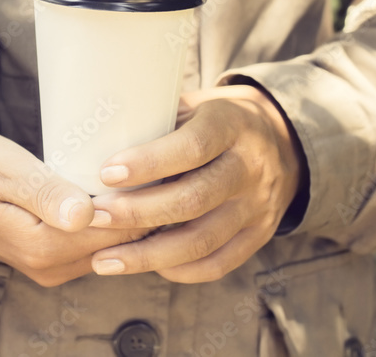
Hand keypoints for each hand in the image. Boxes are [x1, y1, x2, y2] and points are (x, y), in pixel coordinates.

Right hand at [0, 127, 149, 286]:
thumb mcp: (10, 172)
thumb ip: (49, 195)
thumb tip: (87, 216)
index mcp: (43, 248)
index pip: (117, 230)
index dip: (145, 197)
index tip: (162, 162)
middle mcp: (50, 267)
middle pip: (120, 241)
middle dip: (144, 206)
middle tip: (162, 163)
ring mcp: (51, 267)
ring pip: (112, 245)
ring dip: (131, 213)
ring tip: (148, 170)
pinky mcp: (51, 257)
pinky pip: (96, 242)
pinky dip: (113, 219)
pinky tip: (122, 188)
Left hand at [88, 84, 302, 283]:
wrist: (281, 140)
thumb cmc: (215, 121)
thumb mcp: (194, 105)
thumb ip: (157, 120)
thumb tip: (94, 138)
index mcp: (232, 124)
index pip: (193, 146)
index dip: (149, 162)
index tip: (106, 174)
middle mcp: (251, 166)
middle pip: (194, 199)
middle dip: (138, 212)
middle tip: (94, 217)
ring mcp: (258, 205)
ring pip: (202, 240)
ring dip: (148, 254)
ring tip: (104, 259)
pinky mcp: (260, 235)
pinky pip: (218, 263)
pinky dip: (178, 270)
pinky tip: (144, 266)